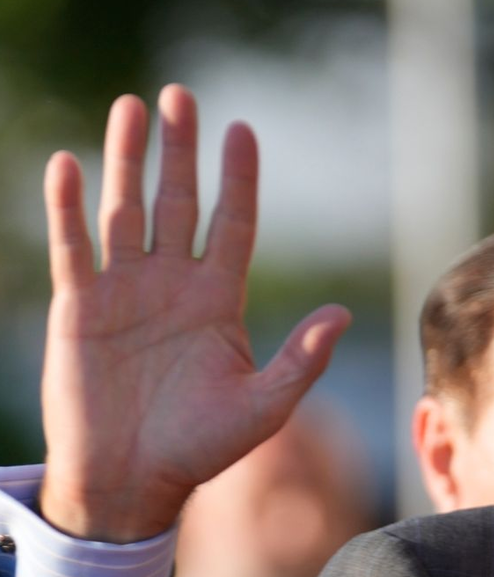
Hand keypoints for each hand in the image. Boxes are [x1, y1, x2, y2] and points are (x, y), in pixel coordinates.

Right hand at [40, 85, 351, 541]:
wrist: (134, 479)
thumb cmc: (202, 447)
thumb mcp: (265, 406)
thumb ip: (302, 359)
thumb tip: (343, 314)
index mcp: (219, 300)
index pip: (232, 224)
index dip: (237, 179)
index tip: (241, 131)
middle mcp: (173, 285)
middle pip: (178, 201)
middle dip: (180, 150)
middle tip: (181, 96)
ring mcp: (125, 291)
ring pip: (125, 210)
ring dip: (126, 160)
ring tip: (132, 108)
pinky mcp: (81, 307)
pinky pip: (73, 246)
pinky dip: (68, 206)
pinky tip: (69, 163)